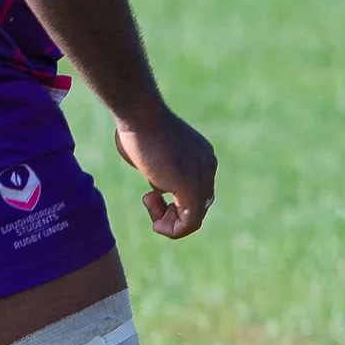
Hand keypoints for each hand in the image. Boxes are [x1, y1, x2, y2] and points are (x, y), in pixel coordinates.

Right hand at [113, 107, 216, 238]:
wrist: (139, 114)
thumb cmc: (137, 128)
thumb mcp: (152, 153)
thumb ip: (160, 170)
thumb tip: (158, 185)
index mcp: (202, 158)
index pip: (197, 193)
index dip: (173, 203)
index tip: (151, 194)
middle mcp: (207, 167)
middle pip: (198, 206)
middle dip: (171, 212)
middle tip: (149, 199)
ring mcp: (202, 177)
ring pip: (195, 218)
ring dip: (168, 222)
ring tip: (149, 203)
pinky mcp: (191, 187)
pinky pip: (190, 223)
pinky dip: (172, 229)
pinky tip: (156, 222)